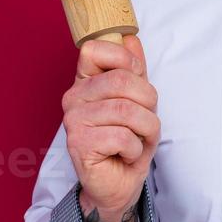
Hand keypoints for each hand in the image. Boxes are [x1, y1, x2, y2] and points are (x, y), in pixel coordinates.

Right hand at [61, 34, 159, 216]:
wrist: (119, 184)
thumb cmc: (128, 141)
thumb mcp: (138, 101)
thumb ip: (134, 69)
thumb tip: (131, 38)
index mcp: (85, 81)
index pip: (95, 49)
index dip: (126, 61)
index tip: (137, 81)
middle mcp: (73, 97)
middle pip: (121, 80)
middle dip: (148, 102)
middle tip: (145, 121)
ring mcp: (73, 121)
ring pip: (127, 110)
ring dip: (146, 128)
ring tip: (139, 139)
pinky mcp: (79, 144)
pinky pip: (123, 137)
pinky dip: (136, 148)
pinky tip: (126, 154)